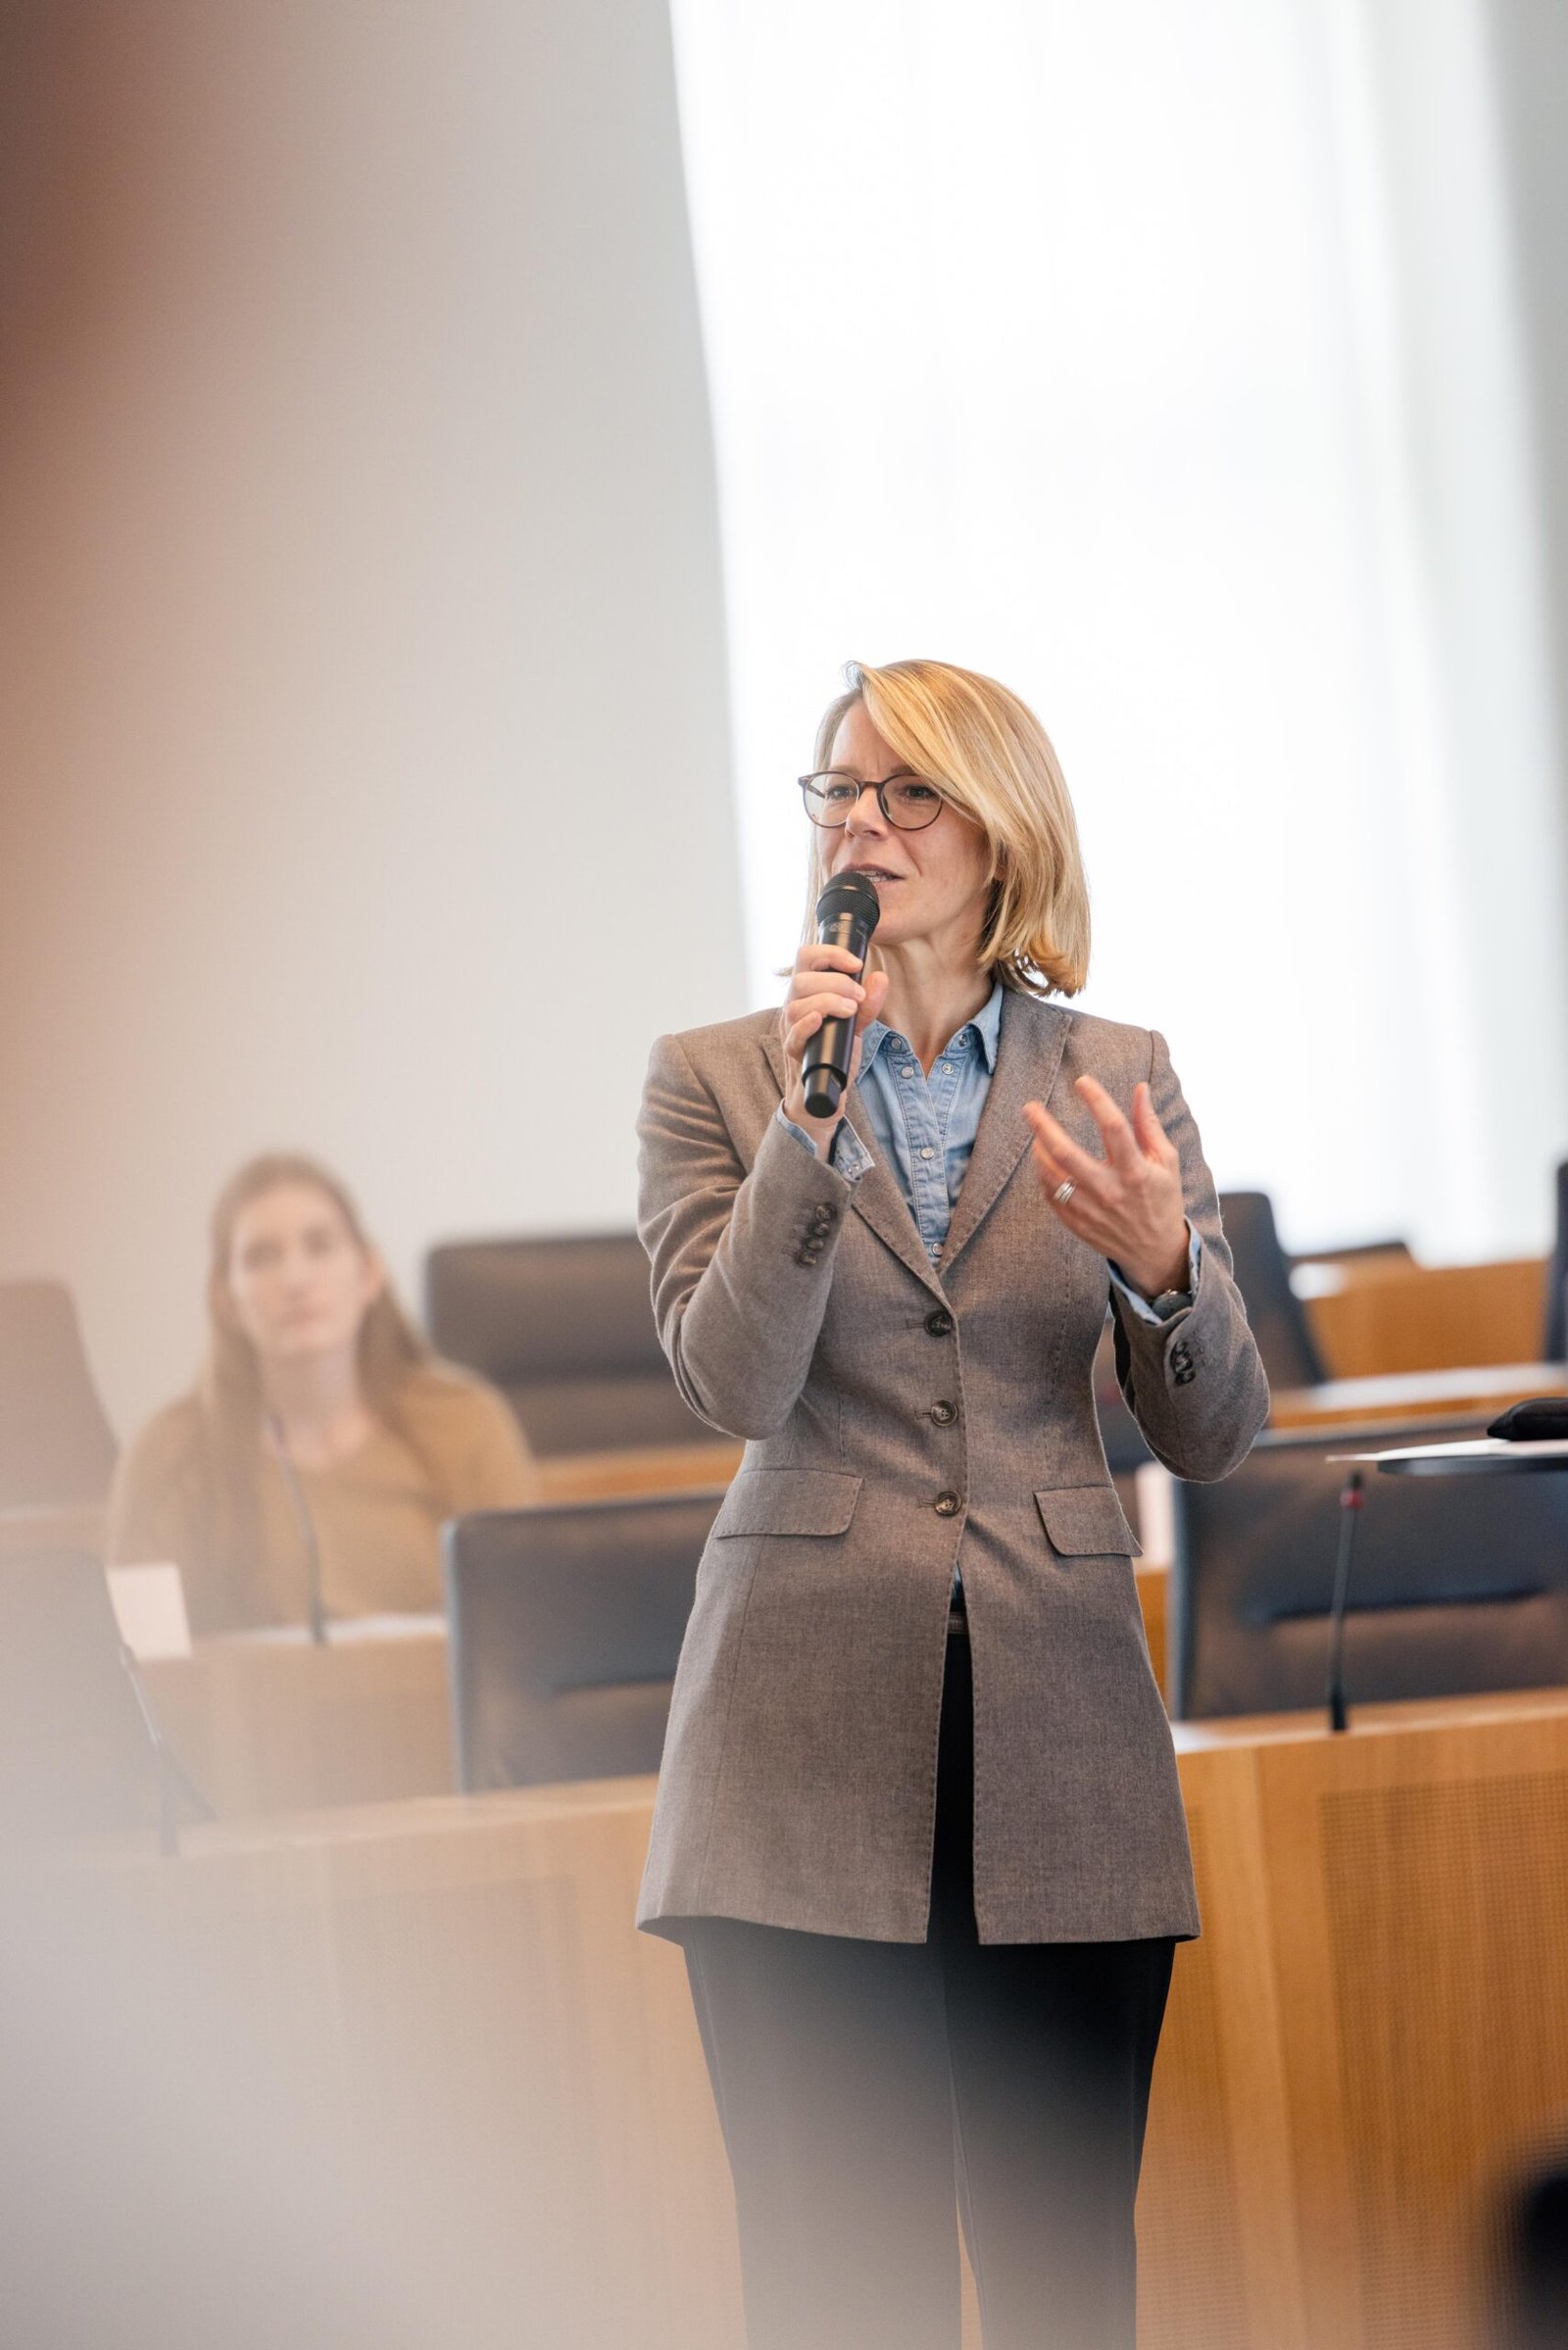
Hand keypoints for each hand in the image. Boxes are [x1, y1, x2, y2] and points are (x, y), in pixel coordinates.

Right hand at [779, 943, 890, 1154]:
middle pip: (801, 979)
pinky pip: (793, 1034)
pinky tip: (821, 1020)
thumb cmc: (833, 1057)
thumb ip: (867, 1004)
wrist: (822, 1097)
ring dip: (827, 1001)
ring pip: (796, 1004)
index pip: (806, 958)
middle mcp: (793, 1008)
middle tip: (858, 996)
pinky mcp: (793, 1054)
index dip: (830, 954)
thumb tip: (880, 978)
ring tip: (851, 1011)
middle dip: (835, 981)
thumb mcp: (855, 1026)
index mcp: (805, 994)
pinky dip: (807, 1024)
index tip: (856, 964)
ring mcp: (790, 1031)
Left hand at [1025, 1076, 1188, 1297]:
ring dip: (1039, 1151)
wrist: (1155, 1252)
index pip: (1113, 1128)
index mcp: (1135, 1171)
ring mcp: (1090, 1210)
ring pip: (1051, 1176)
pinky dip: (1043, 1175)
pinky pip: (1050, 1195)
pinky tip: (1043, 1161)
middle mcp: (1110, 1190)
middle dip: (1043, 1127)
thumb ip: (1149, 1125)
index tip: (1082, 1081)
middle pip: (1066, 1153)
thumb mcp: (1165, 1161)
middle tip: (1029, 1107)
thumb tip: (1140, 1088)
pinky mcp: (1076, 1223)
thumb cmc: (1163, 1199)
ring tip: (1036, 1134)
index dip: (1097, 1100)